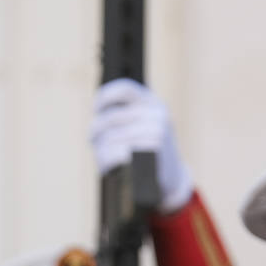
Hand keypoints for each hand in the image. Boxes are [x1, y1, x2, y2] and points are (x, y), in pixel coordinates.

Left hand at [89, 77, 194, 213]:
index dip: (105, 96)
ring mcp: (157, 131)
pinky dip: (106, 161)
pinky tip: (106, 167)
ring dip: (100, 149)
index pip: (125, 89)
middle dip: (96, 129)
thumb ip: (125, 115)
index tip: (95, 109)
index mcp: (154, 102)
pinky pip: (116, 153)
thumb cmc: (150, 150)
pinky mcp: (151, 152)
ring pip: (110, 137)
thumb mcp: (144, 125)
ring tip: (102, 158)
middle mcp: (157, 113)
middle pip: (111, 117)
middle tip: (92, 139)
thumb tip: (96, 115)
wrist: (174, 177)